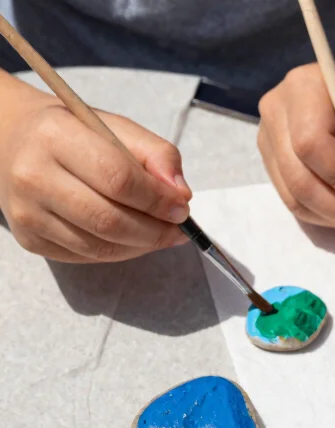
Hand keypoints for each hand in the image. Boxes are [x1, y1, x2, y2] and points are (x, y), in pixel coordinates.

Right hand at [0, 88, 191, 261]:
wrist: (12, 141)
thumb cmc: (72, 133)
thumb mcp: (114, 127)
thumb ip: (155, 153)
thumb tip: (180, 195)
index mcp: (54, 135)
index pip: (118, 178)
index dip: (157, 200)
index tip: (182, 208)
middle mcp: (33, 175)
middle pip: (109, 221)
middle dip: (154, 231)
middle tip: (178, 229)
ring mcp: (27, 213)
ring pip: (100, 248)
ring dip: (141, 246)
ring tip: (160, 234)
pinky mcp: (30, 240)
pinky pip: (86, 257)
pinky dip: (119, 253)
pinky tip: (132, 239)